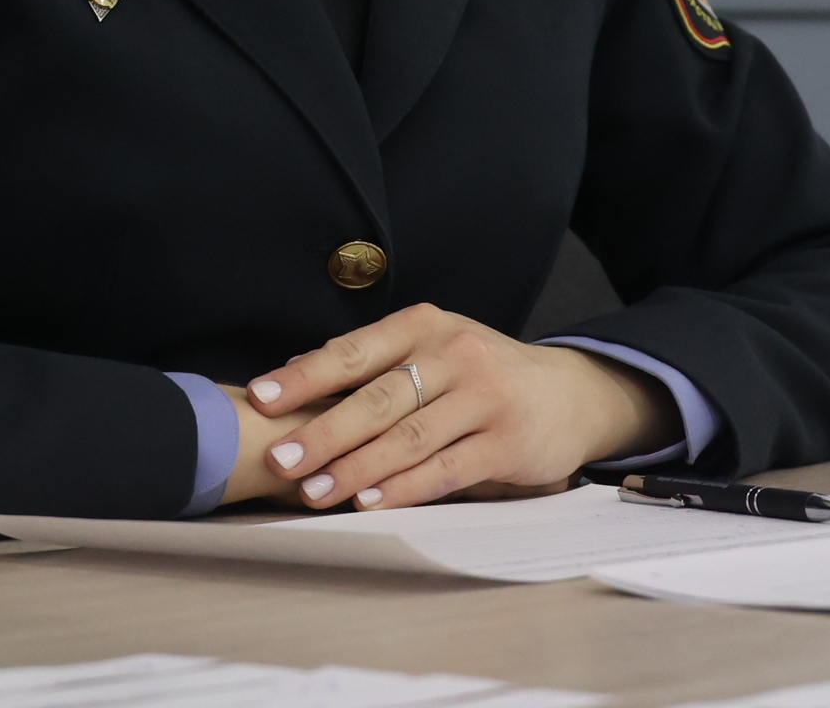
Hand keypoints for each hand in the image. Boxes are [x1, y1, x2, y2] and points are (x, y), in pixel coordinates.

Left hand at [237, 304, 681, 509]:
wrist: (569, 393)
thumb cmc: (480, 374)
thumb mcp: (435, 349)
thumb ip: (378, 363)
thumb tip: (295, 376)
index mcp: (425, 326)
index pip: (354, 350)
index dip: (304, 375)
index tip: (260, 398)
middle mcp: (455, 353)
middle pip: (378, 398)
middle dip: (323, 432)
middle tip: (279, 460)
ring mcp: (485, 397)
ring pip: (409, 437)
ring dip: (356, 468)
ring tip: (315, 492)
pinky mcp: (508, 442)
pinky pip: (446, 469)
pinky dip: (405, 488)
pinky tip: (372, 502)